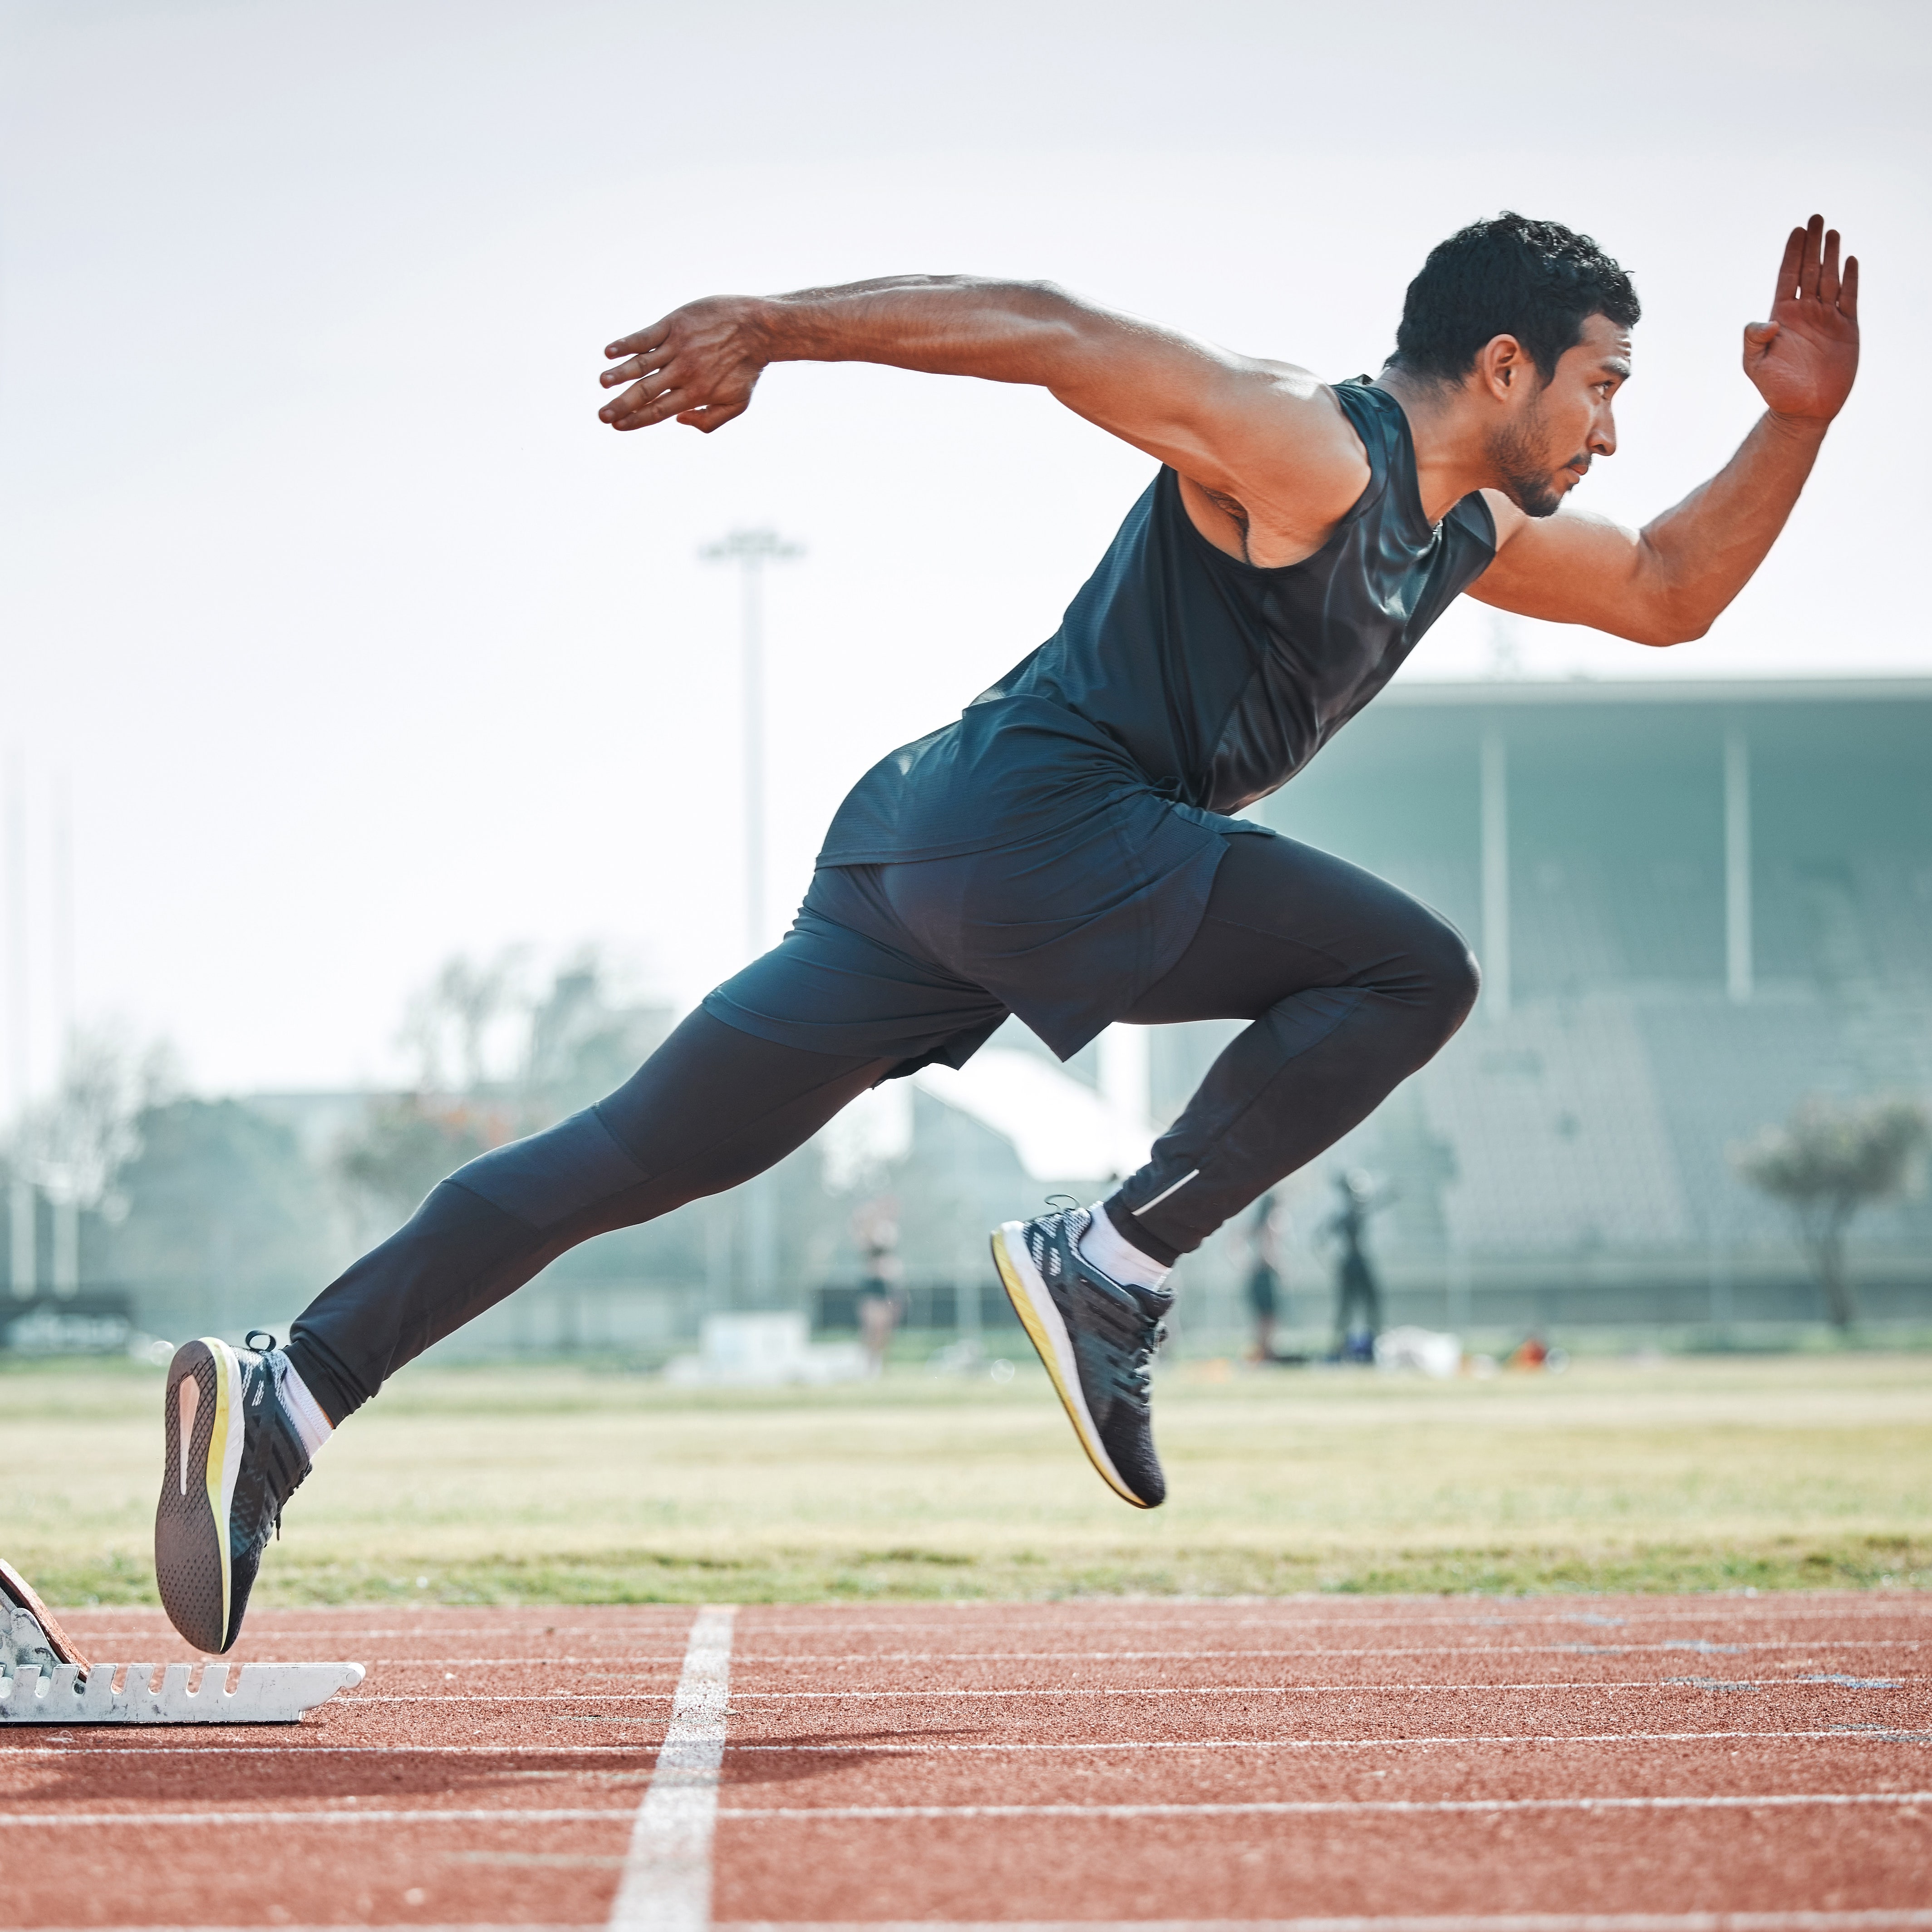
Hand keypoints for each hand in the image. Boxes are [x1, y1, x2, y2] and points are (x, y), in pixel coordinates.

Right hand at [598, 296, 765, 432]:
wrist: (759, 328)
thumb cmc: (747, 368)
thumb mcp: (737, 403)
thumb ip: (709, 420)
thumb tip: (678, 421)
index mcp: (696, 393)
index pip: (659, 410)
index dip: (636, 420)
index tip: (617, 427)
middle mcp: (684, 371)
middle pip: (646, 391)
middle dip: (622, 405)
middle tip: (601, 416)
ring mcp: (678, 346)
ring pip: (643, 363)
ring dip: (620, 374)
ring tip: (603, 383)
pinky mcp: (675, 325)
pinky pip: (646, 335)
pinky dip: (627, 343)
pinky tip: (609, 352)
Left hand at [1743, 215, 1858, 422]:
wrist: (1803, 409)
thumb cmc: (1775, 389)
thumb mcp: (1755, 365)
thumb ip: (1753, 340)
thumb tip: (1768, 321)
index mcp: (1782, 316)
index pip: (1787, 277)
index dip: (1792, 254)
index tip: (1796, 231)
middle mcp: (1805, 313)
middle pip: (1809, 270)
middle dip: (1812, 245)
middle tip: (1816, 218)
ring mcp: (1826, 318)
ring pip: (1830, 279)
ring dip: (1831, 256)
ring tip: (1832, 232)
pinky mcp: (1846, 328)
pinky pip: (1849, 298)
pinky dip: (1850, 279)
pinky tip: (1850, 261)